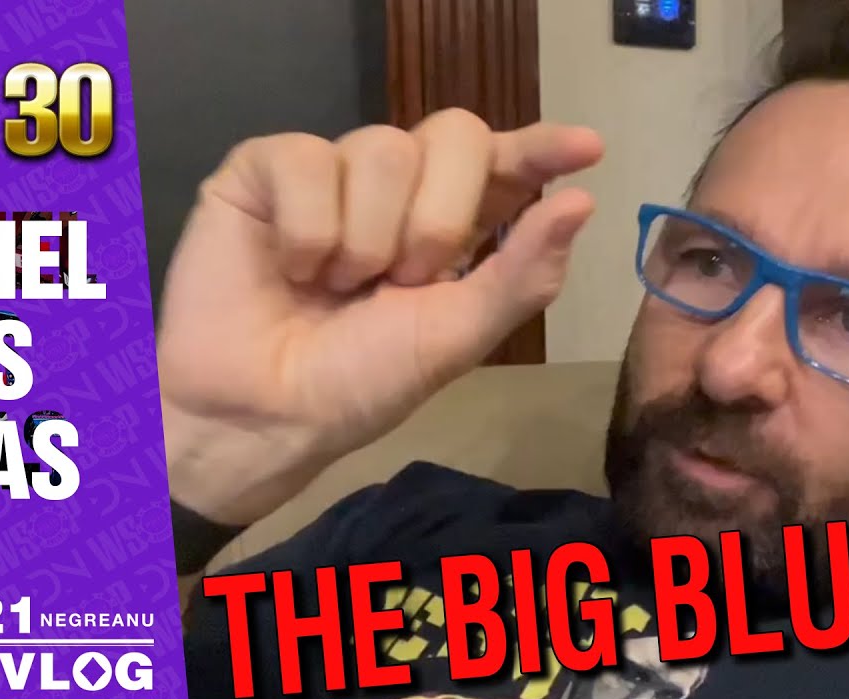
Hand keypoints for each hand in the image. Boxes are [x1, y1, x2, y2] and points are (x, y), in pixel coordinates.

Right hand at [158, 109, 602, 524]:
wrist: (262, 414)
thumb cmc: (358, 382)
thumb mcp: (455, 336)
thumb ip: (522, 273)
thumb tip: (584, 200)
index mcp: (450, 223)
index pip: (505, 164)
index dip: (543, 149)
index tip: (586, 148)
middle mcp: (397, 186)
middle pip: (454, 135)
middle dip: (440, 217)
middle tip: (404, 281)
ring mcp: (330, 170)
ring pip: (382, 148)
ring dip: (369, 237)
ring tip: (335, 286)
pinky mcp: (264, 170)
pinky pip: (306, 158)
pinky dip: (308, 227)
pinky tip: (291, 267)